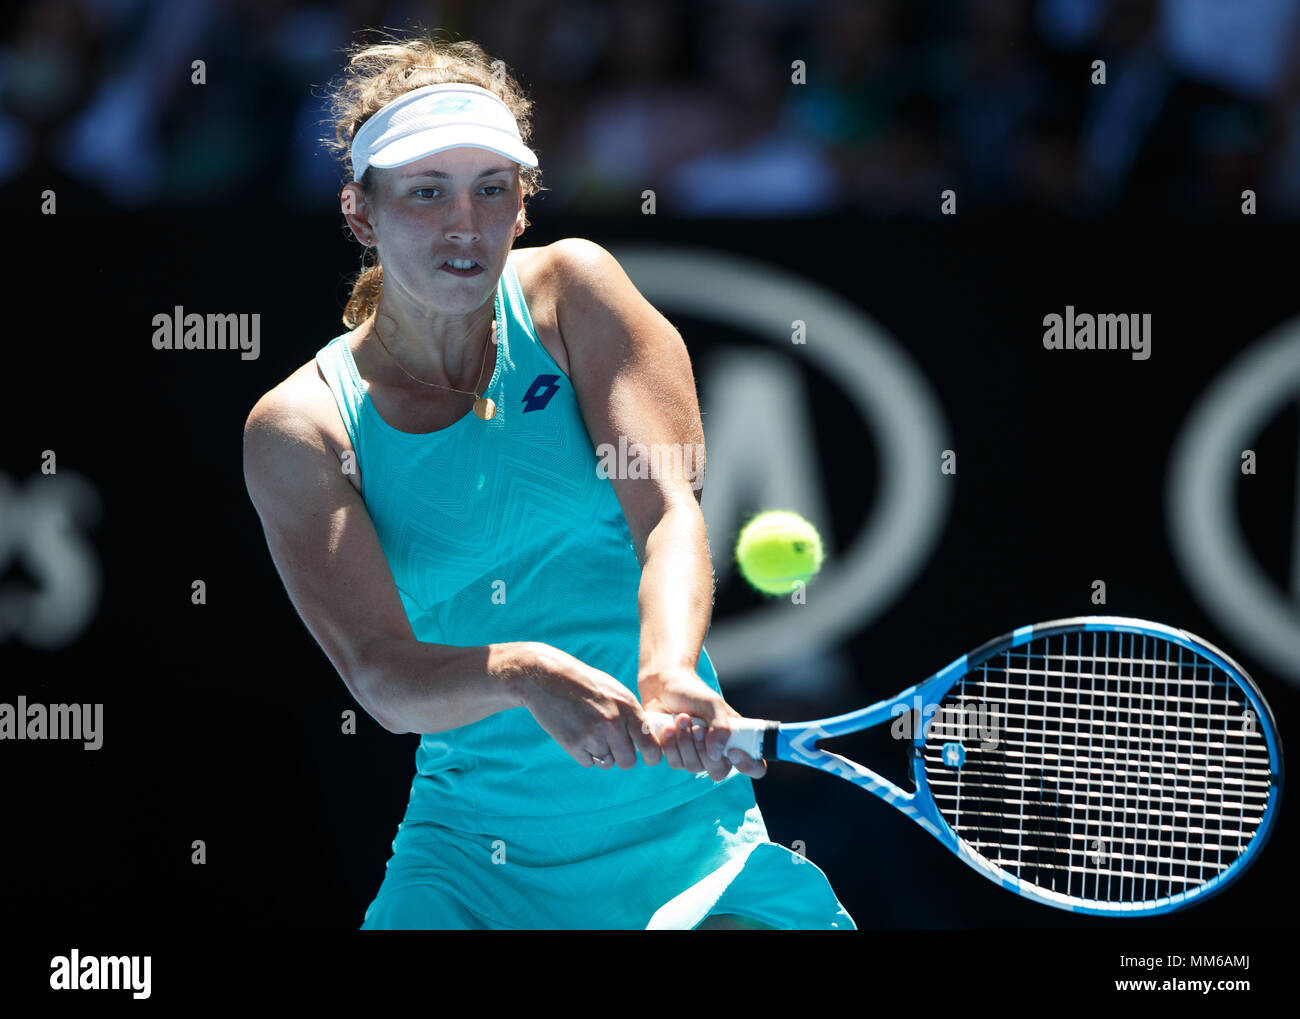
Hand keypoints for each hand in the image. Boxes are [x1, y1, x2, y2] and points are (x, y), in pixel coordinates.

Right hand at [519, 644, 662, 768]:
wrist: (547, 677)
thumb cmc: (584, 684)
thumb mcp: (614, 692)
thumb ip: (631, 715)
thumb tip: (647, 741)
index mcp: (627, 706)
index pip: (650, 744)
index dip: (651, 755)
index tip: (647, 757)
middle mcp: (612, 721)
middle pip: (628, 760)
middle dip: (621, 756)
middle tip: (611, 744)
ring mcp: (592, 734)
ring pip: (607, 762)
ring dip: (601, 753)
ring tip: (589, 731)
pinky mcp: (573, 743)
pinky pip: (588, 761)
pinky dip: (584, 753)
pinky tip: (576, 732)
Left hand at [639, 666, 765, 781]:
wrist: (664, 688)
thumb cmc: (694, 694)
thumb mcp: (712, 703)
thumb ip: (720, 727)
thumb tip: (716, 754)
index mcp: (736, 741)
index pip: (755, 767)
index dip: (749, 765)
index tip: (733, 752)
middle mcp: (719, 754)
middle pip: (719, 772)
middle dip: (704, 748)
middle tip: (697, 726)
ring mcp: (697, 758)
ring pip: (693, 767)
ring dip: (685, 741)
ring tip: (681, 718)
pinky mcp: (677, 758)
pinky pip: (676, 763)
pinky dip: (670, 745)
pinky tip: (668, 727)